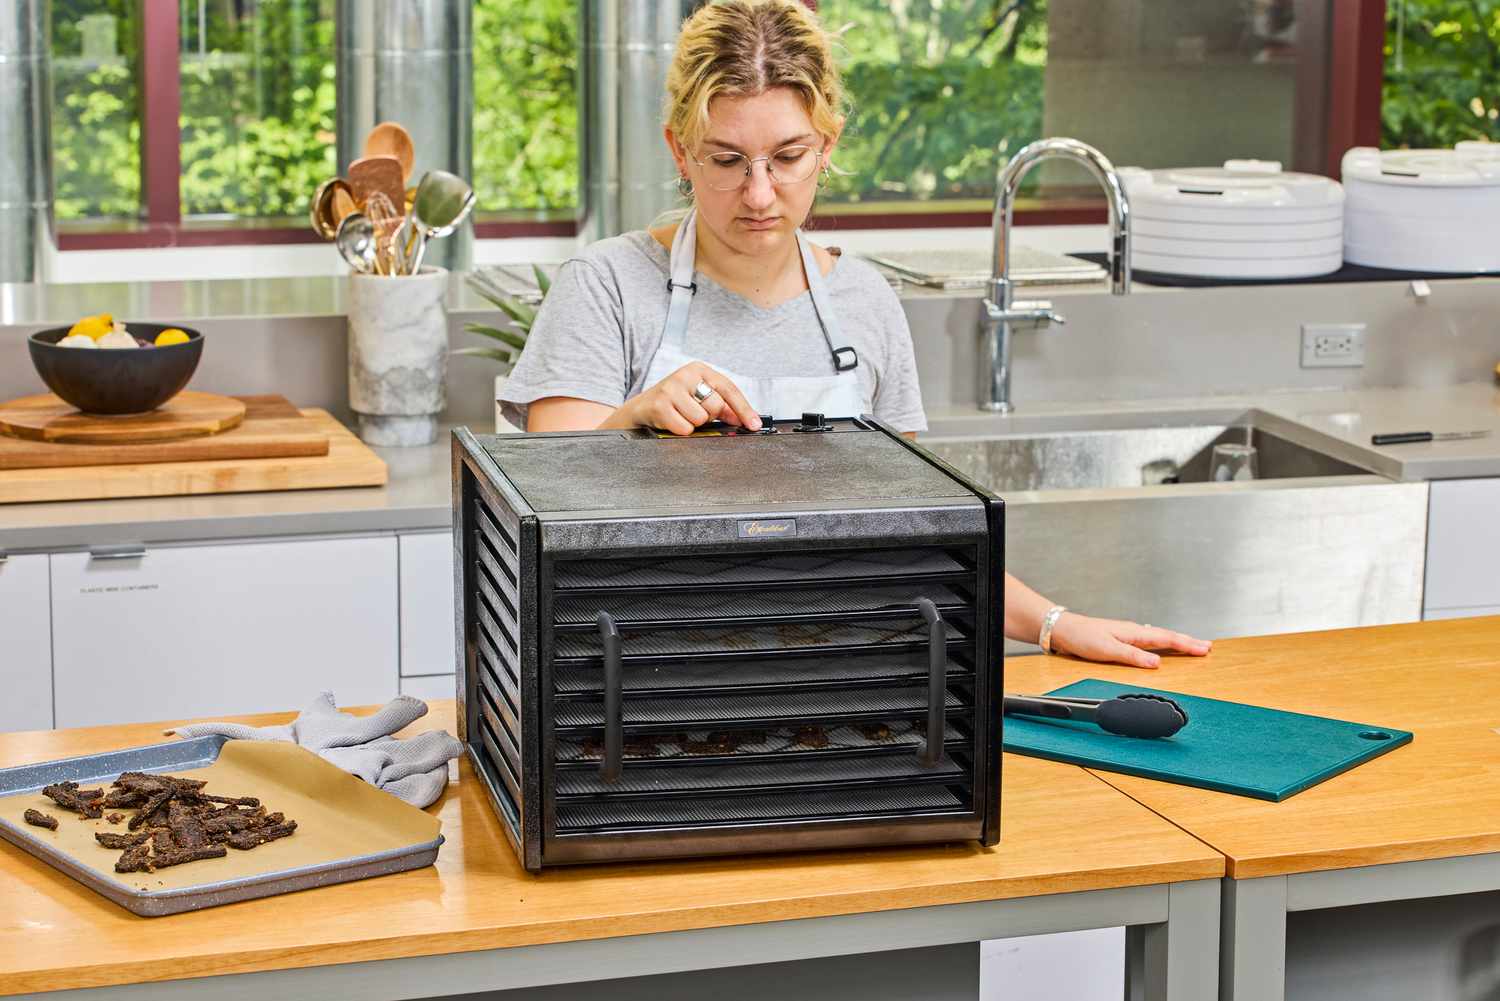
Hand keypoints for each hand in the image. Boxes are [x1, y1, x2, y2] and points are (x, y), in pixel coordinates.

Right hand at [613, 362, 760, 435]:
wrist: (637, 411)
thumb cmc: (671, 405)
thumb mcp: (696, 399)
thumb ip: (722, 407)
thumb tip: (744, 420)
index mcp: (698, 370)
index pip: (728, 389)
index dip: (744, 409)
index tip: (755, 425)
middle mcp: (685, 374)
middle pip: (715, 405)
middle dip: (708, 417)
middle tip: (692, 413)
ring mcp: (671, 388)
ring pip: (700, 418)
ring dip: (692, 424)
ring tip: (679, 417)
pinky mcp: (659, 404)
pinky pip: (685, 428)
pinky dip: (680, 431)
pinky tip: (670, 422)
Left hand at [1048, 614, 1211, 669]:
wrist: (1064, 629)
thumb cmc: (1082, 638)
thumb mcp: (1108, 650)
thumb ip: (1133, 656)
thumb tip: (1157, 664)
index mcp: (1134, 633)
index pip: (1166, 639)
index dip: (1187, 645)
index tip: (1205, 649)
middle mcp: (1134, 631)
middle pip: (1167, 636)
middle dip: (1188, 642)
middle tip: (1207, 648)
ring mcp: (1129, 633)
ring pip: (1159, 637)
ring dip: (1177, 642)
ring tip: (1192, 646)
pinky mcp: (1122, 638)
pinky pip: (1149, 640)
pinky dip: (1162, 642)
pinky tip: (1163, 646)